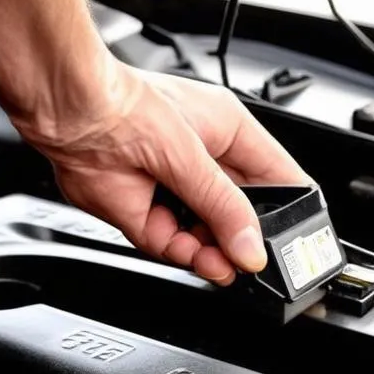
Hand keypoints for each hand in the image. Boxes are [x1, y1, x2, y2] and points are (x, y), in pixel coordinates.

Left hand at [19, 63, 310, 284]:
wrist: (76, 119)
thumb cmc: (131, 109)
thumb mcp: (194, 158)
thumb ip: (225, 208)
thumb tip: (252, 247)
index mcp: (228, 135)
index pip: (275, 179)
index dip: (288, 209)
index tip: (296, 239)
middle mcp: (203, 166)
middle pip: (239, 216)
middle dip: (245, 240)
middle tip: (255, 260)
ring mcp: (175, 194)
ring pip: (207, 238)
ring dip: (215, 254)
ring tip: (223, 263)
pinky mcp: (147, 217)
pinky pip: (175, 247)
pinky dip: (185, 256)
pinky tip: (197, 258)